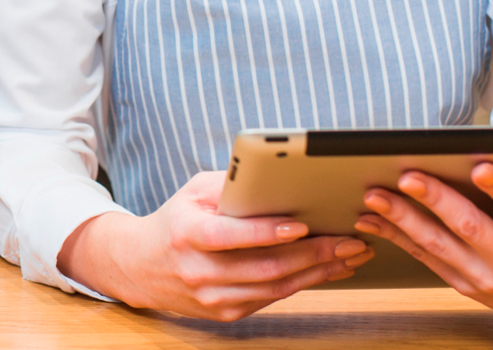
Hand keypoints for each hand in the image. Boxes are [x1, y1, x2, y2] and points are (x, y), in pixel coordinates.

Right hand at [58, 171, 373, 321]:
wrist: (142, 267)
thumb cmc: (176, 220)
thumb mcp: (194, 191)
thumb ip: (233, 186)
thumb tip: (280, 180)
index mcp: (188, 235)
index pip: (231, 237)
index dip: (267, 232)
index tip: (300, 225)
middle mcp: (200, 271)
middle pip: (265, 267)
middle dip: (314, 254)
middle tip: (349, 239)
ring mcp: (213, 298)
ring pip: (276, 288)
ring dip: (319, 272)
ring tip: (350, 254)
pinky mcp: (226, 313)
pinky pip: (273, 299)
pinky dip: (305, 283)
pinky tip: (328, 269)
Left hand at [356, 158, 492, 330]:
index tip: (480, 167)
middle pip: (469, 227)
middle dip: (435, 200)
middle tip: (407, 175)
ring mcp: (483, 275)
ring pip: (437, 245)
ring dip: (402, 219)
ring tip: (373, 195)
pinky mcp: (463, 282)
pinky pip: (425, 258)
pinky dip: (396, 238)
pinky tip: (371, 220)